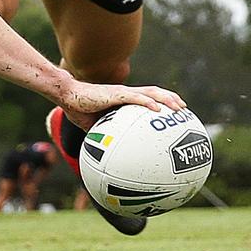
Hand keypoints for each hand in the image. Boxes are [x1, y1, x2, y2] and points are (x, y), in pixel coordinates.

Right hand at [58, 80, 187, 129]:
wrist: (66, 96)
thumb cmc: (79, 109)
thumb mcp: (96, 128)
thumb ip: (106, 137)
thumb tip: (110, 158)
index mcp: (123, 100)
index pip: (147, 98)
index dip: (163, 103)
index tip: (174, 113)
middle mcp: (126, 94)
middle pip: (154, 93)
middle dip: (171, 99)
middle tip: (184, 110)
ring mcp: (121, 93)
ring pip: (150, 92)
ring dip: (166, 99)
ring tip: (178, 107)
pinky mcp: (114, 94)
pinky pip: (135, 98)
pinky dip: (148, 102)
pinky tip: (157, 109)